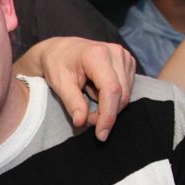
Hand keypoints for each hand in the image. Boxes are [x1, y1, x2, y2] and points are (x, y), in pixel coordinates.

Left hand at [19, 37, 135, 139]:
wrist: (60, 49)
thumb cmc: (57, 64)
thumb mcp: (59, 83)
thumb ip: (72, 102)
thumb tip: (82, 122)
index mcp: (97, 54)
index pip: (111, 90)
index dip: (108, 115)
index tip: (101, 134)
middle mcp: (115, 52)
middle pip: (121, 94)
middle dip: (106, 113)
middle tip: (87, 119)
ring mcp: (124, 56)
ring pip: (126, 93)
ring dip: (109, 106)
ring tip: (87, 101)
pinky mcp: (128, 62)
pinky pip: (127, 88)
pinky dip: (112, 98)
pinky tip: (95, 91)